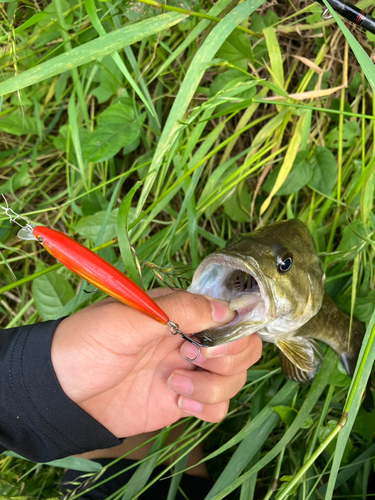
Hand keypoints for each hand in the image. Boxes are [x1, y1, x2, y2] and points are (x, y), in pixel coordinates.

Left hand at [51, 290, 261, 437]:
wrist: (61, 393)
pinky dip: (208, 408)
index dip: (231, 330)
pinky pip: (218, 406)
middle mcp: (190, 339)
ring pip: (234, 378)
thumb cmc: (88, 344)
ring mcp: (188, 371)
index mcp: (180, 313)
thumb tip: (227, 310)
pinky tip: (180, 404)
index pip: (229, 315)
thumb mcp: (128, 317)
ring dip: (214, 386)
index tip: (207, 341)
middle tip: (192, 359)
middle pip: (242, 347)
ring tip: (174, 386)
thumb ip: (179, 310)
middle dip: (227, 358)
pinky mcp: (182, 401)